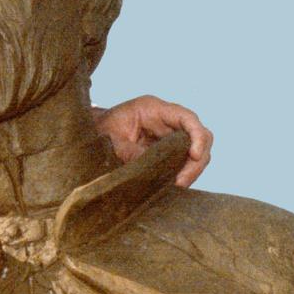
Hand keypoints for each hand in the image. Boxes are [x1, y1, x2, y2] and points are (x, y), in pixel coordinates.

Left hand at [94, 95, 212, 187]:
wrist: (94, 132)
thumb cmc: (100, 129)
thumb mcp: (111, 139)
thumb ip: (129, 152)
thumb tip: (150, 168)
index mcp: (153, 108)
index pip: (186, 117)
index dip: (197, 135)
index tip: (194, 156)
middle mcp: (166, 120)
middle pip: (198, 136)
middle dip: (196, 160)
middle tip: (181, 181)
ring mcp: (169, 134)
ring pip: (195, 151)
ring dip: (191, 170)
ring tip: (175, 185)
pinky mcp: (168, 149)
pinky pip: (184, 161)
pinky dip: (183, 172)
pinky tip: (172, 183)